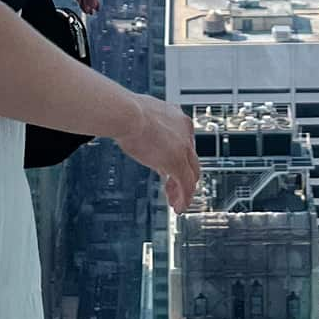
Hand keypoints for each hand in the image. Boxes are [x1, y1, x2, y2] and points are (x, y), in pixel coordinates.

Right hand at [115, 95, 200, 213]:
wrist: (126, 114)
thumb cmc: (126, 112)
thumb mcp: (142, 121)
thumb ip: (150, 133)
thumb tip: (147, 145)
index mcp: (177, 118)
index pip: (185, 144)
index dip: (179, 159)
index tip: (170, 169)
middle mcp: (185, 131)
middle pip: (192, 160)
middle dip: (183, 176)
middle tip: (173, 189)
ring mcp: (183, 147)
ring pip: (191, 175)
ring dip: (183, 191)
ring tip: (176, 202)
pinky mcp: (178, 162)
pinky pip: (186, 186)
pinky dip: (184, 198)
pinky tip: (178, 206)